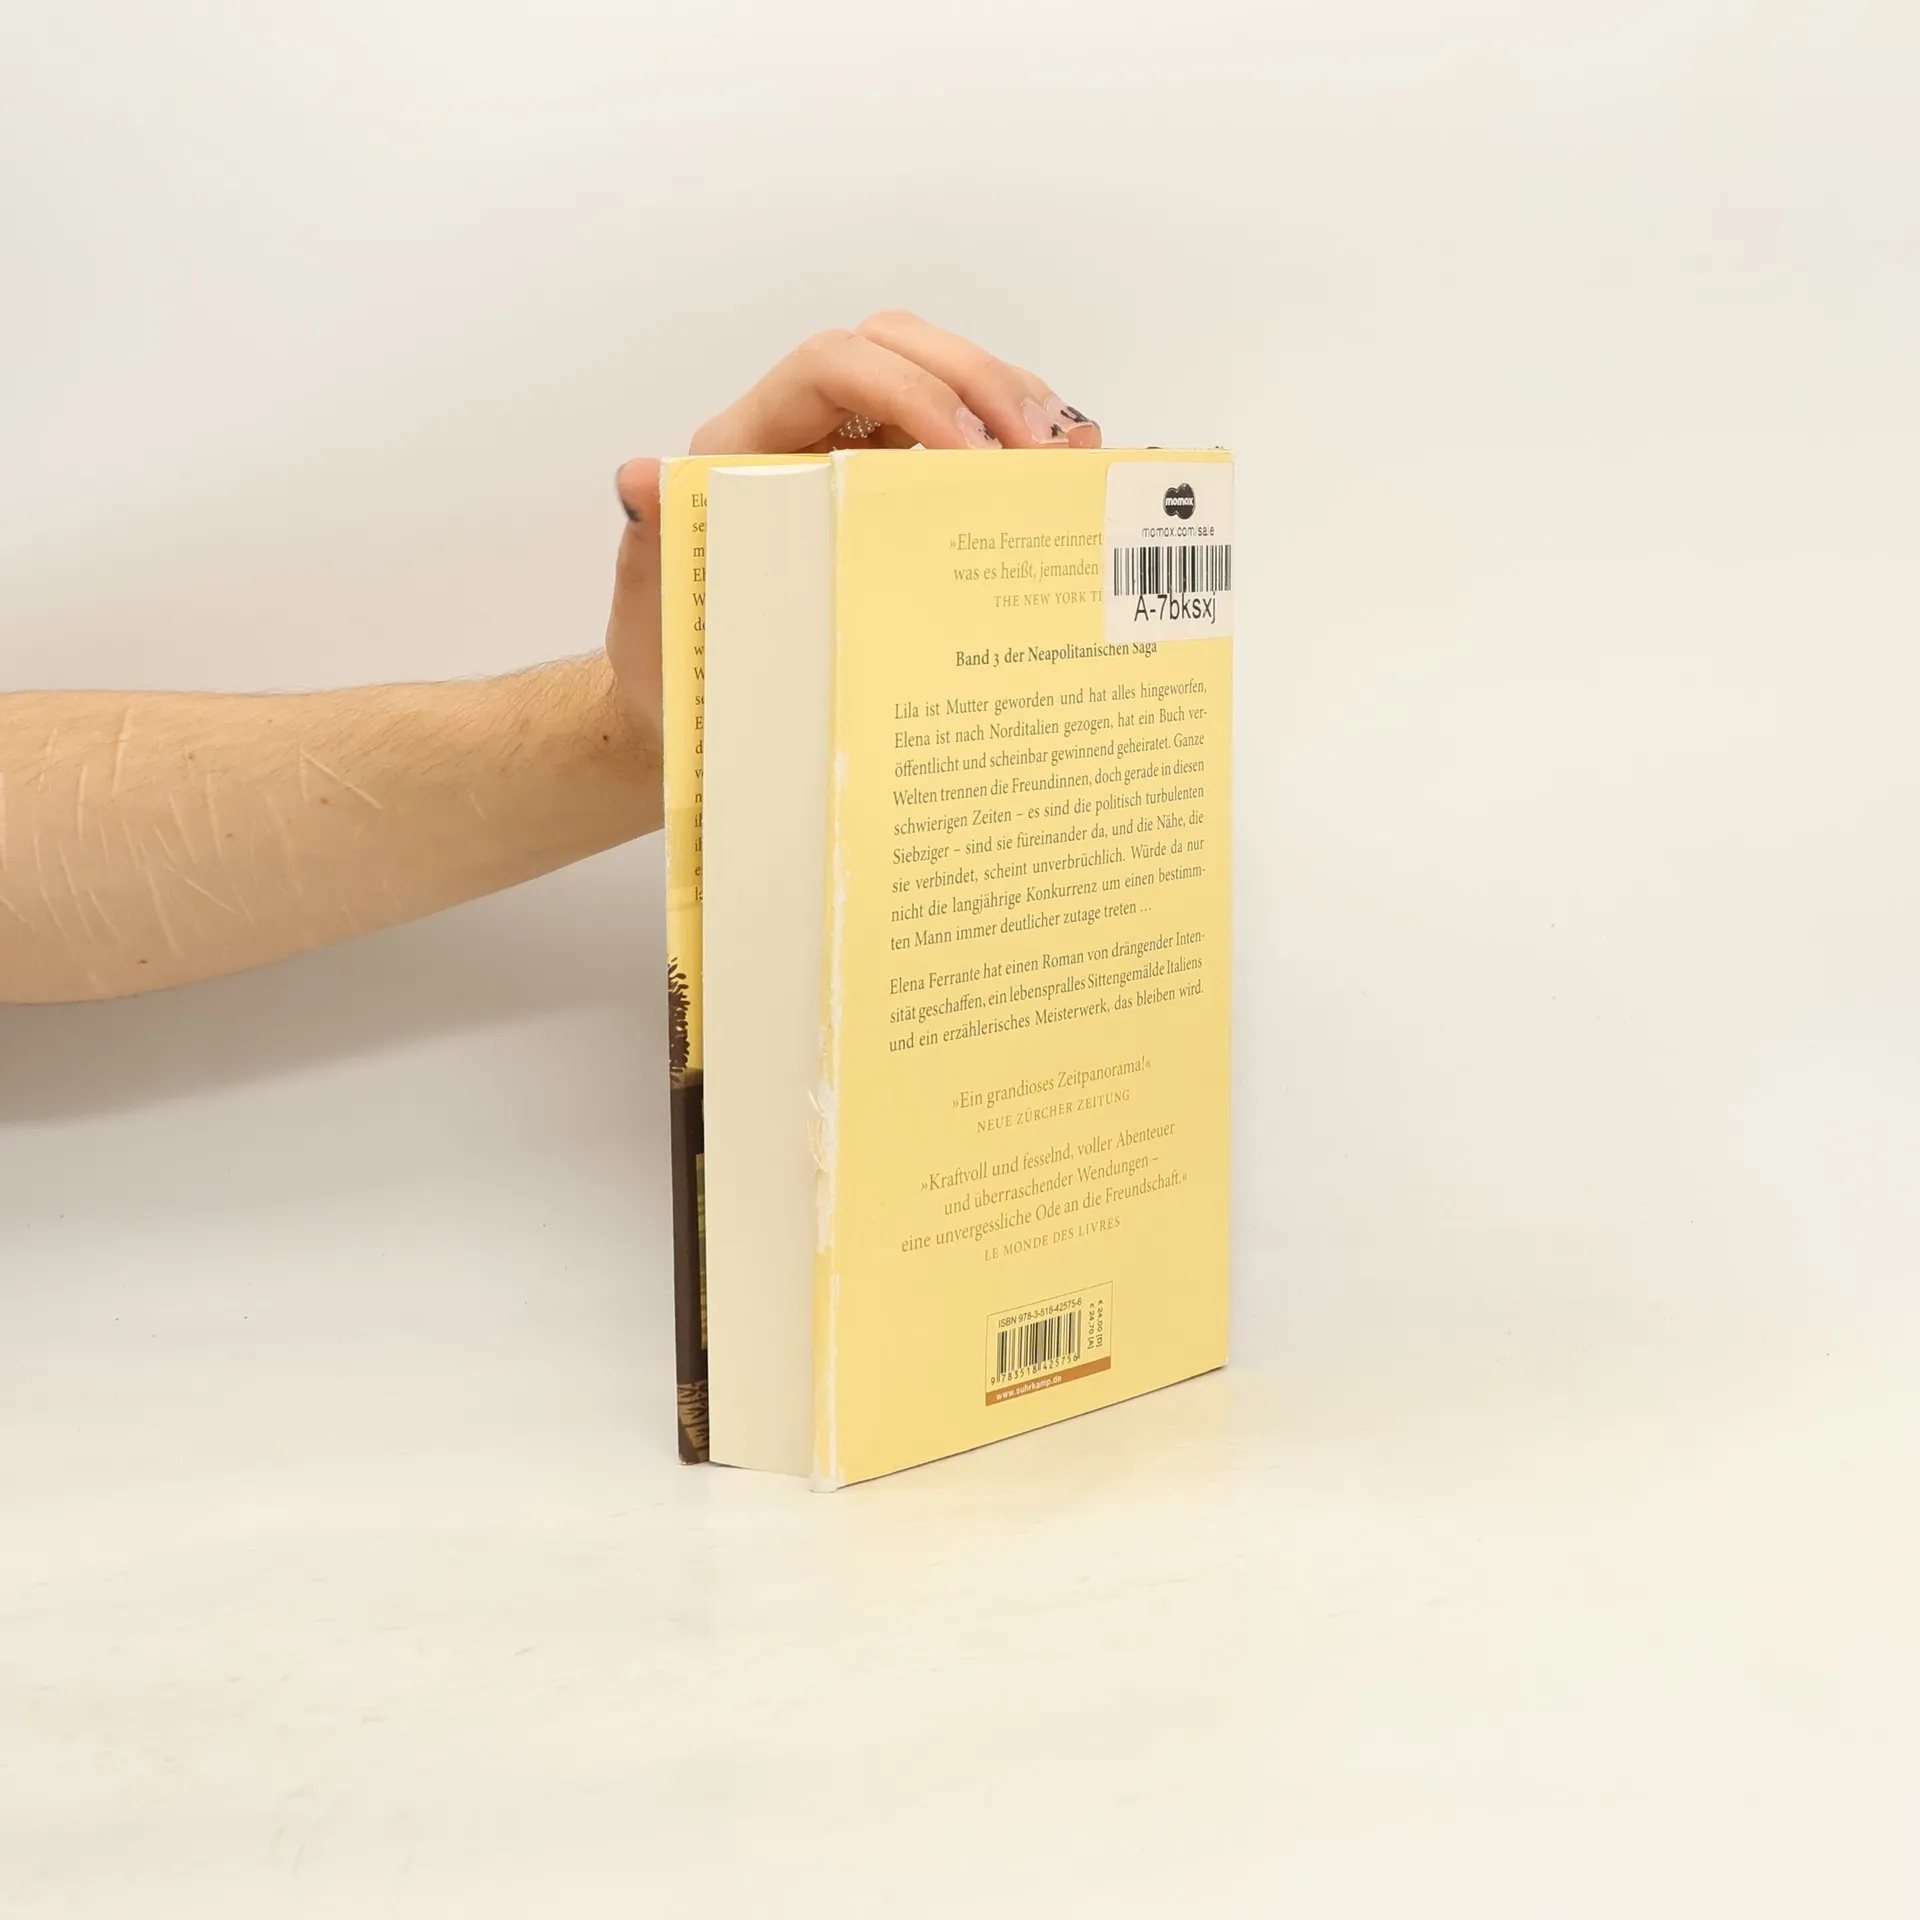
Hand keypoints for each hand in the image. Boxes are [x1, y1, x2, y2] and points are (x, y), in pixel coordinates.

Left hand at [604, 312, 1101, 735]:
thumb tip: (640, 480)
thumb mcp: (656, 609)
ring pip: (942, 379)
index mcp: (747, 444)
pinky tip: (1063, 477)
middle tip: (1041, 451)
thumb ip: (654, 542)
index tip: (968, 452)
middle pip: (901, 347)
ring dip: (1013, 401)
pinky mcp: (893, 493)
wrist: (680, 704)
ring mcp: (854, 457)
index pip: (832, 363)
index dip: (907, 386)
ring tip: (1071, 456)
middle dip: (979, 381)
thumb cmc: (668, 658)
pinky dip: (1016, 445)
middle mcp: (805, 433)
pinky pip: (962, 439)